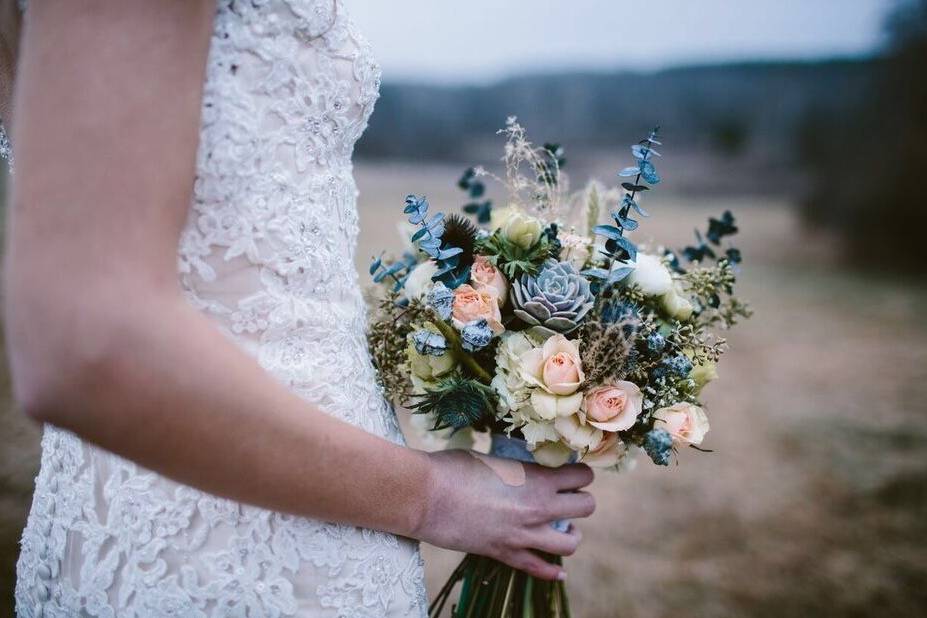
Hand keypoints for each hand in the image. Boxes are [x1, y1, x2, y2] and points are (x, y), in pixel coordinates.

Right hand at [413, 449, 595, 580]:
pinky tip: (557, 570)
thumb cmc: (454, 468)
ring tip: (562, 529)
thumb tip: (522, 469)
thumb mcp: (494, 459)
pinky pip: (540, 570)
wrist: (426, 496)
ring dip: (570, 535)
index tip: (571, 473)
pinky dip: (552, 571)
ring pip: (571, 543)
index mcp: (537, 479)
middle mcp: (539, 508)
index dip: (580, 473)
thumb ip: (516, 469)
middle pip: (587, 507)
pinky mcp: (506, 554)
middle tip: (567, 497)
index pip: (583, 476)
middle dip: (580, 500)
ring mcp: (524, 535)